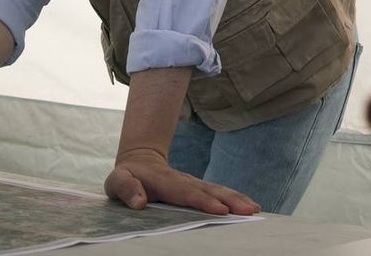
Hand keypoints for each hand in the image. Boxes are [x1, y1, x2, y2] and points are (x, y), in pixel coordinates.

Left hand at [103, 147, 258, 215]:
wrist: (139, 160)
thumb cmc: (126, 176)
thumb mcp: (116, 181)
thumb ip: (126, 189)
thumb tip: (140, 202)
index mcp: (165, 181)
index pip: (186, 193)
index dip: (204, 202)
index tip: (221, 210)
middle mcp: (184, 181)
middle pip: (209, 190)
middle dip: (230, 200)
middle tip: (248, 211)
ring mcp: (193, 183)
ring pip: (218, 190)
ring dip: (236, 199)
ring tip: (254, 209)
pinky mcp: (199, 188)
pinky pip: (218, 192)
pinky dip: (234, 198)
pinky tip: (249, 205)